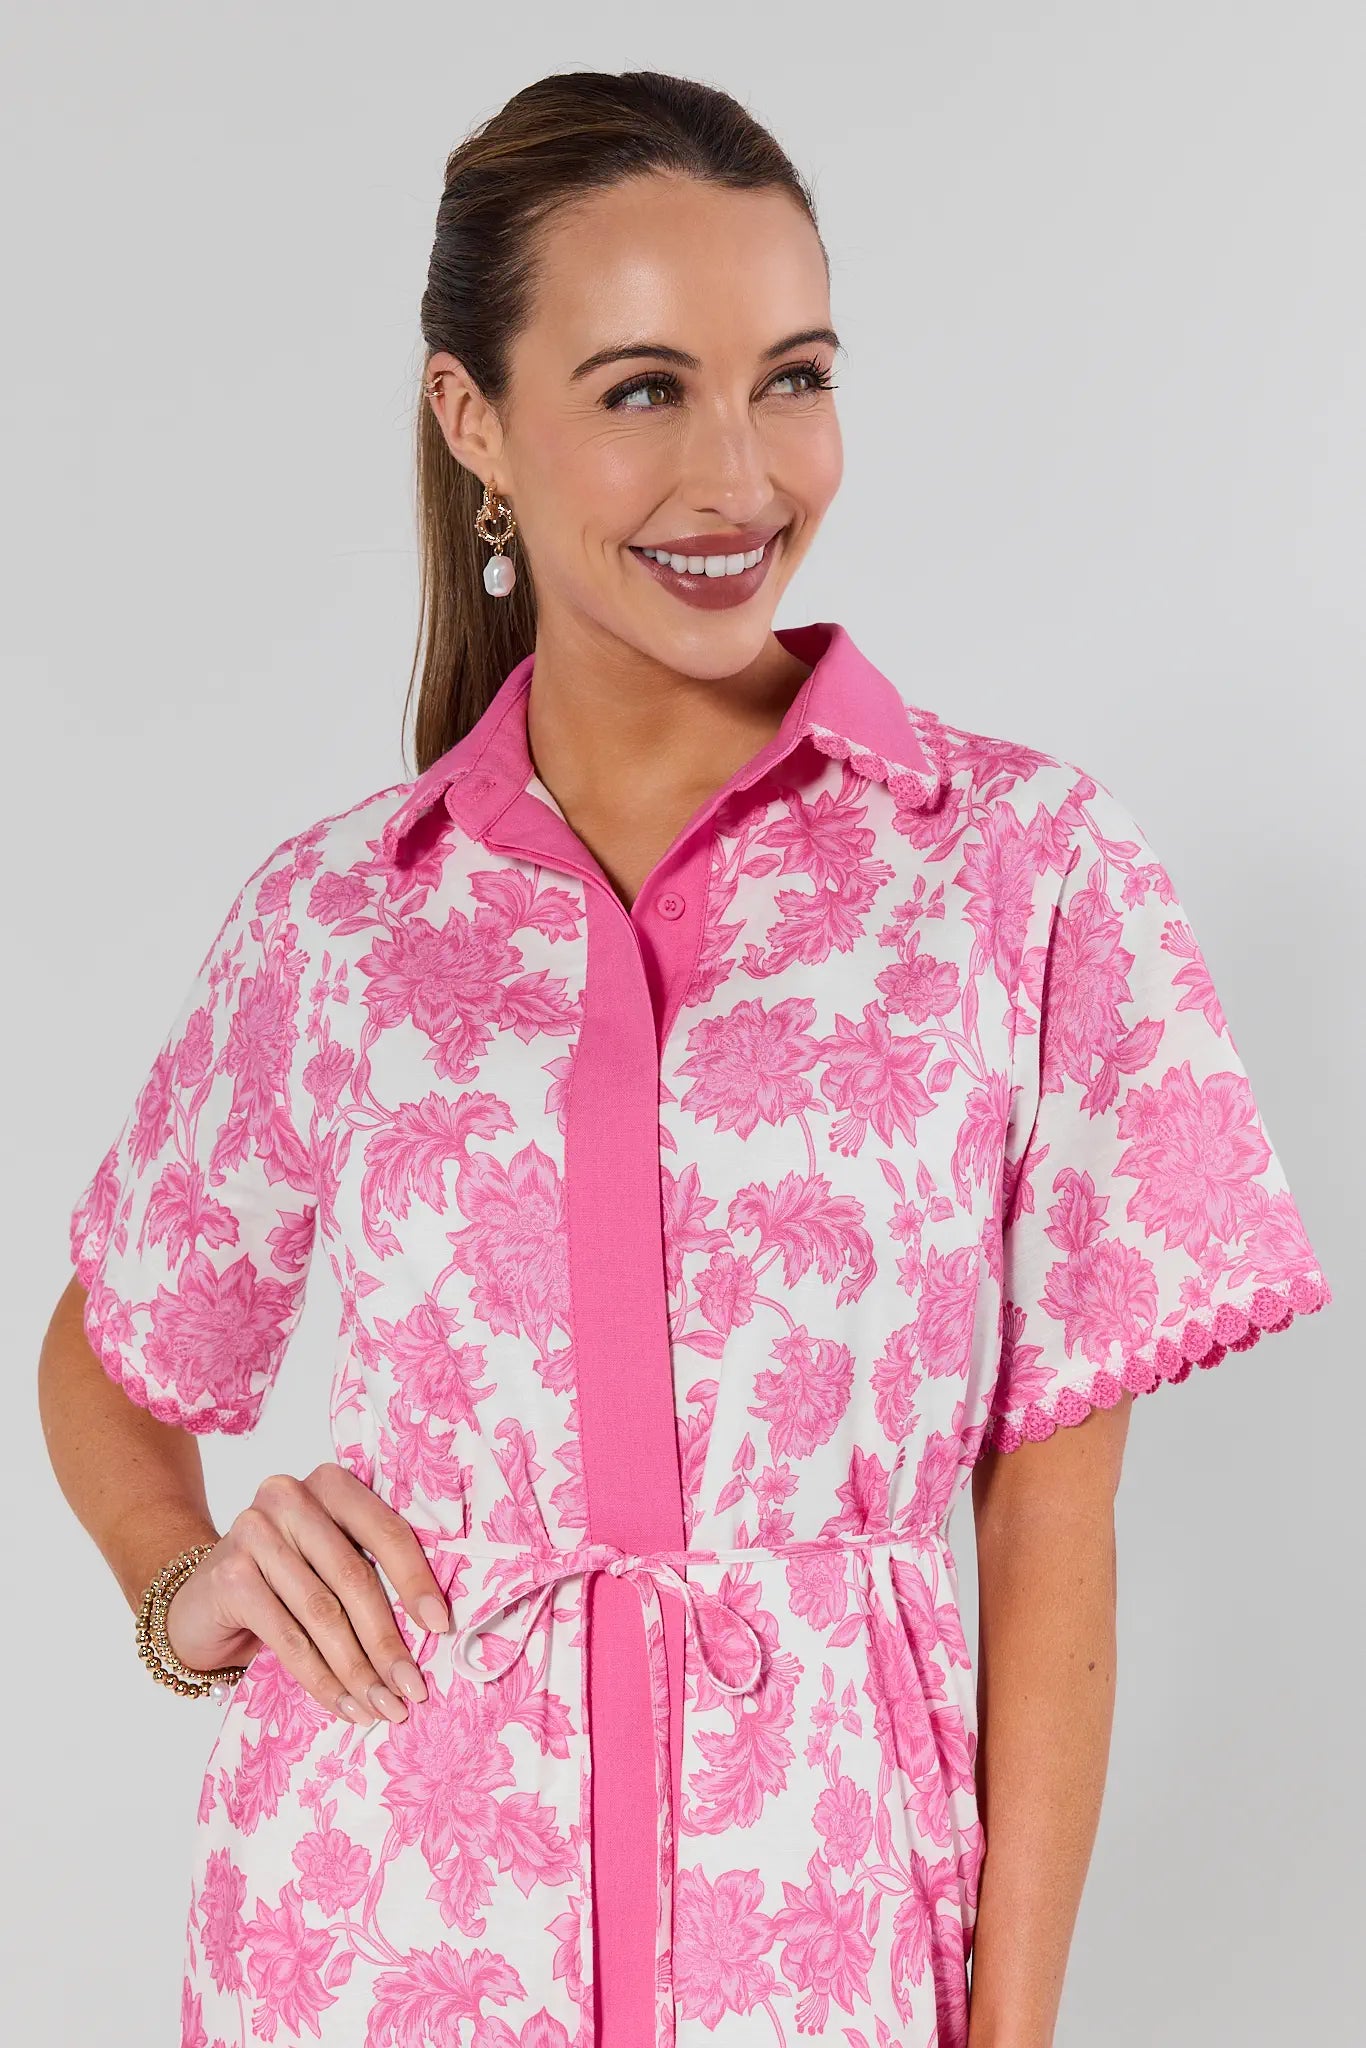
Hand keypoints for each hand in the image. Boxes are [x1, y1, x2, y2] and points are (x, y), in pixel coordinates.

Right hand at [163, 1464, 450, 1726]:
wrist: (200, 1601)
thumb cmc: (282, 1581)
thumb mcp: (329, 1561)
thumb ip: (372, 1570)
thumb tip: (435, 1627)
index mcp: (330, 1484)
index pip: (385, 1530)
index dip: (417, 1581)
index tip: (440, 1628)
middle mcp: (290, 1497)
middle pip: (355, 1577)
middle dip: (388, 1641)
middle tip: (412, 1688)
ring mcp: (254, 1532)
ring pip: (322, 1613)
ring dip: (358, 1670)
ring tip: (382, 1707)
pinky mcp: (230, 1576)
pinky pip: (288, 1638)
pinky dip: (320, 1679)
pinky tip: (342, 1705)